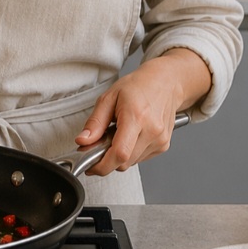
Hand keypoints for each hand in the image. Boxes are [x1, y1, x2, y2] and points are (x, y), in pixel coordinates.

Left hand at [75, 48, 209, 174]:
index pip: (120, 153)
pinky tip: (130, 136)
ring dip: (119, 156)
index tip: (91, 165)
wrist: (165, 83)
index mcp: (136, 116)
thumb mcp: (109, 97)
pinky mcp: (163, 146)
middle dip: (107, 159)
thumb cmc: (138, 86)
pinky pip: (140, 159)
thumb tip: (83, 141)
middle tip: (100, 144)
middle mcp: (152, 130)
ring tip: (118, 134)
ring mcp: (160, 140)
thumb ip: (95, 122)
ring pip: (131, 163)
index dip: (102, 165)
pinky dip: (130, 153)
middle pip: (124, 162)